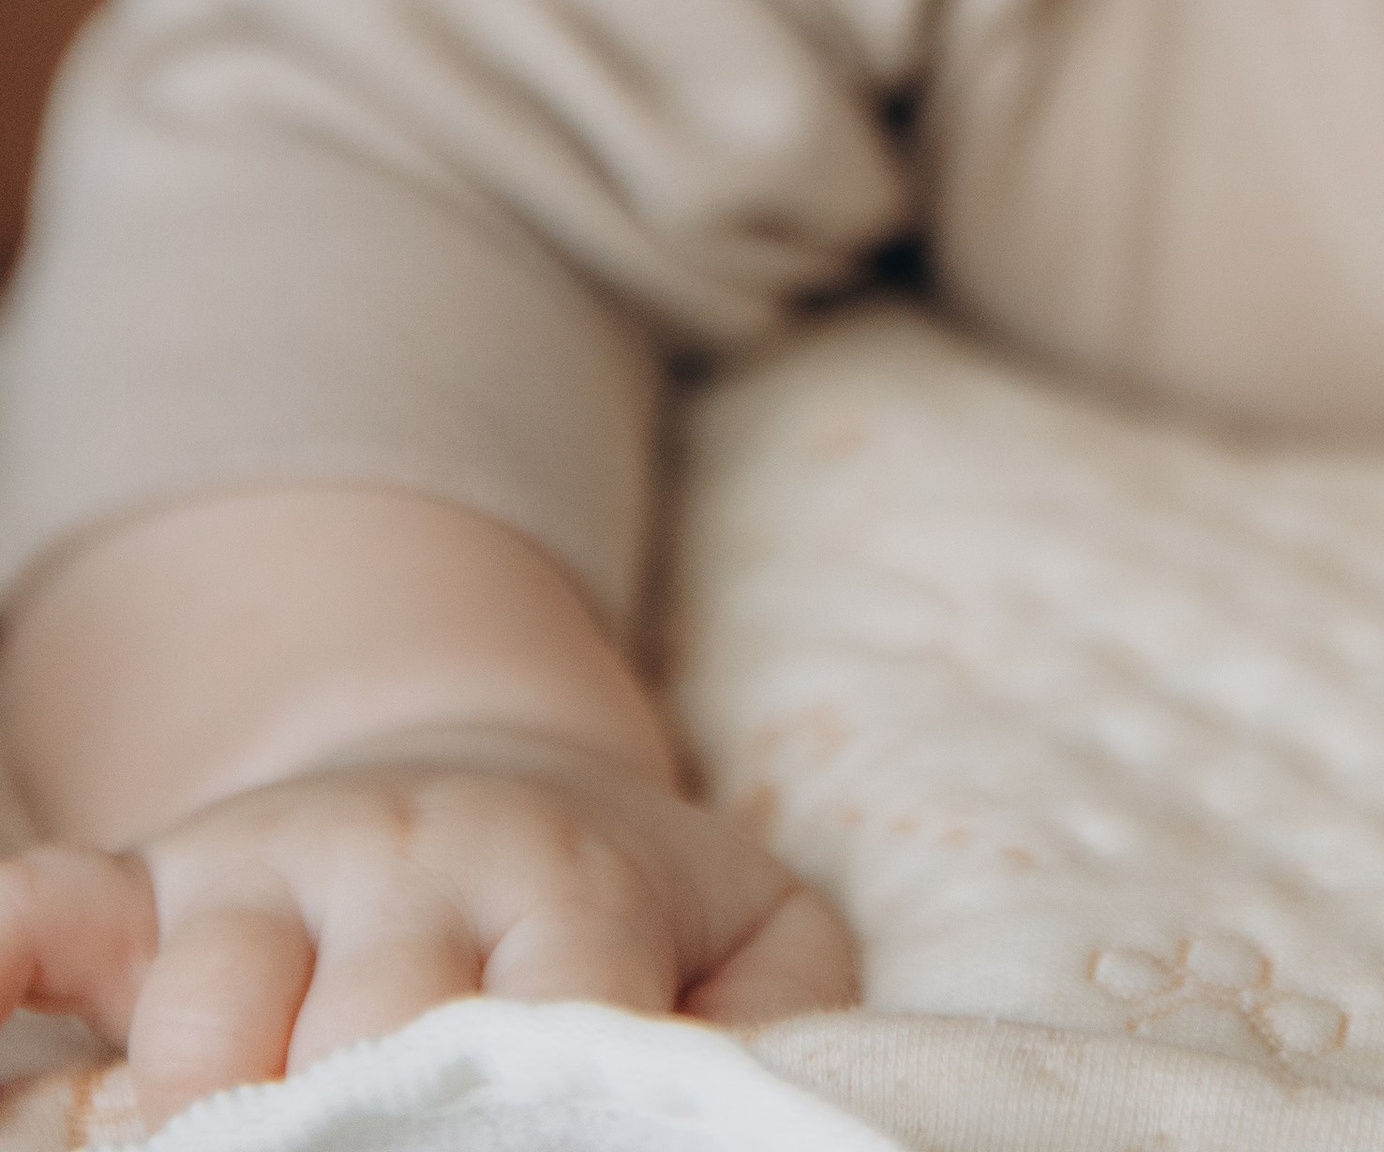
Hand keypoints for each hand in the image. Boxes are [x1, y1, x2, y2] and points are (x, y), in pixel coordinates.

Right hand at [0, 735, 855, 1126]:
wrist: (480, 782)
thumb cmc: (623, 906)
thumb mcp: (752, 935)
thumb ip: (790, 1017)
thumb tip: (782, 1107)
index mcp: (566, 884)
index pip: (563, 1005)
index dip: (554, 1095)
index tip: (547, 1146)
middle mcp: (411, 865)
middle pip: (375, 1031)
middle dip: (372, 1135)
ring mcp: (267, 871)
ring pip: (209, 1008)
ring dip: (204, 1118)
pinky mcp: (150, 885)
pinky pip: (50, 909)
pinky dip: (5, 957)